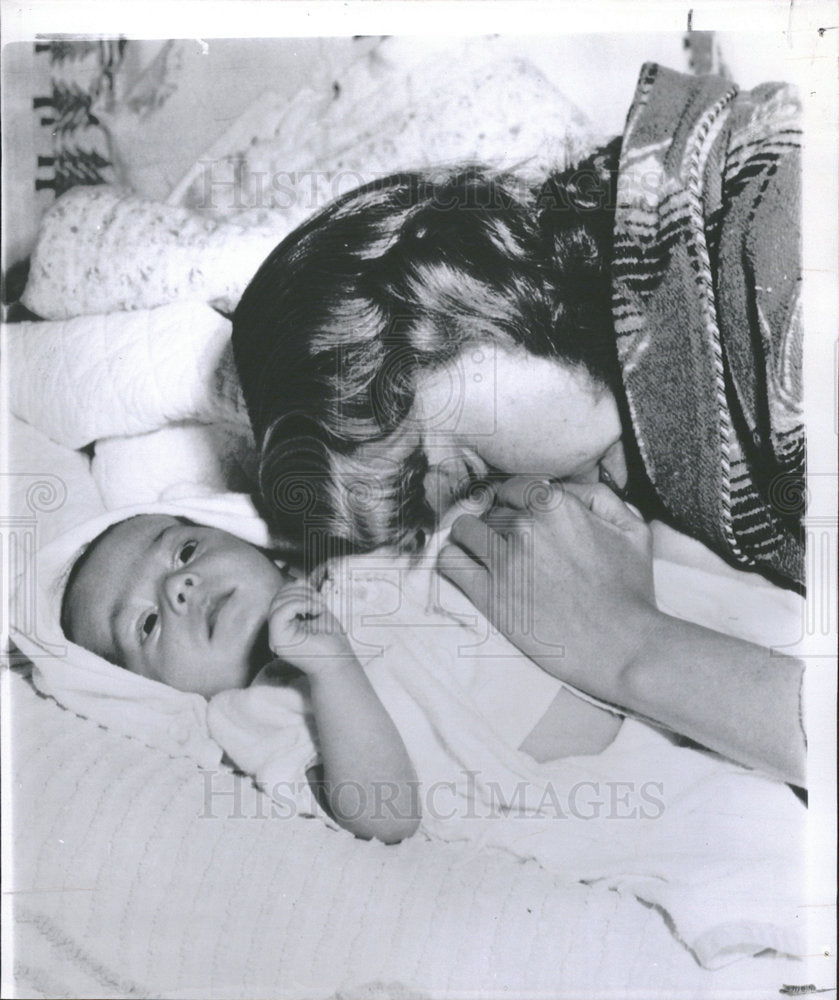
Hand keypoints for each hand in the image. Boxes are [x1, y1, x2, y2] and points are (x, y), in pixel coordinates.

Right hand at [268, 582, 355, 676]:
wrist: (339, 661)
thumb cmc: (331, 640)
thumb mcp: (317, 611)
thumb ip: (305, 597)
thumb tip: (297, 580)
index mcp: (285, 625)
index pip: (280, 598)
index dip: (296, 588)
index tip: (316, 594)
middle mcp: (277, 631)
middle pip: (277, 599)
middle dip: (299, 592)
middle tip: (319, 600)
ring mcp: (275, 637)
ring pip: (277, 604)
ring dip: (302, 598)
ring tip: (319, 607)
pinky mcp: (278, 640)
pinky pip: (280, 613)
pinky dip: (299, 604)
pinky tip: (315, 611)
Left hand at [437, 477, 659, 699]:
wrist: (622, 647)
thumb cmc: (631, 591)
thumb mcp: (633, 530)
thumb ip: (599, 497)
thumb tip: (565, 488)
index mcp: (557, 506)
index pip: (514, 488)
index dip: (516, 503)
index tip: (519, 519)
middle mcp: (526, 527)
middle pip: (490, 511)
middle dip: (498, 525)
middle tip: (510, 546)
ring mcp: (504, 560)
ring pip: (463, 530)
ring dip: (470, 538)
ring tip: (482, 554)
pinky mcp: (488, 594)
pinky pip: (449, 562)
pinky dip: (452, 560)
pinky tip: (465, 567)